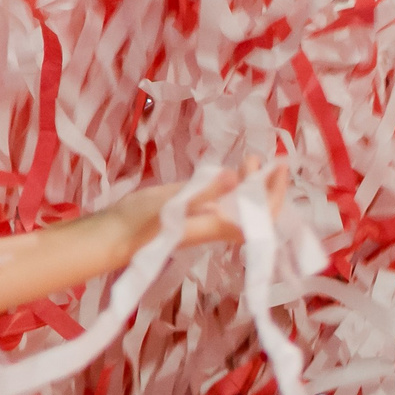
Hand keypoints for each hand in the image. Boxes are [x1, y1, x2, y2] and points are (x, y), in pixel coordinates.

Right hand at [98, 160, 285, 252]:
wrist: (116, 235)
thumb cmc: (141, 224)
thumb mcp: (172, 205)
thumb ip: (203, 192)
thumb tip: (234, 177)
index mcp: (219, 226)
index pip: (261, 214)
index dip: (274, 193)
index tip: (279, 167)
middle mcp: (218, 223)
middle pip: (256, 208)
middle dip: (265, 184)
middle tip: (261, 159)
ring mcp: (206, 216)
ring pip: (241, 202)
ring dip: (250, 182)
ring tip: (250, 159)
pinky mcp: (193, 209)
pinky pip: (223, 197)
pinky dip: (232, 183)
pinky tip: (231, 170)